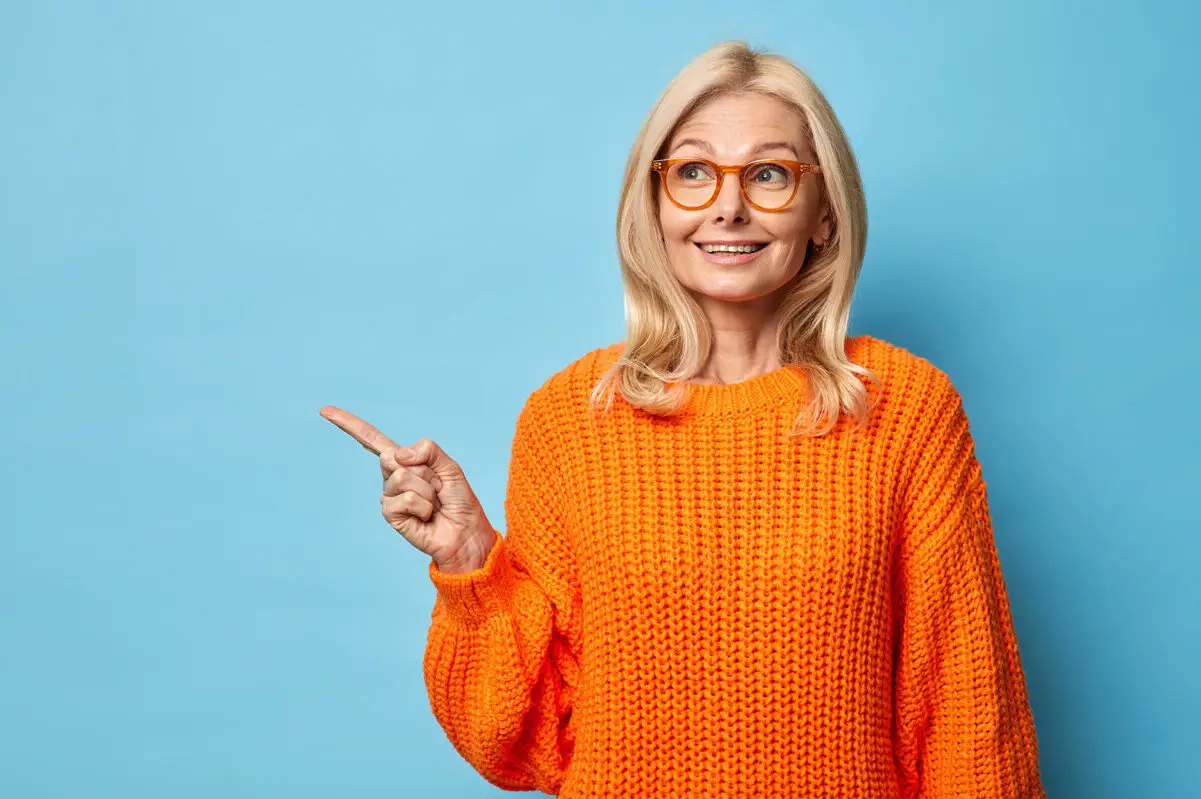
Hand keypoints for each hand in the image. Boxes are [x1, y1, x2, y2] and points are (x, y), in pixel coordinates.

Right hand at [319, 405, 494, 571]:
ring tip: (433, 503)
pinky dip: (423, 506)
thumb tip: (396, 454)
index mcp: (403, 461)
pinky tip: (426, 516)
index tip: (325, 411)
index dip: (349, 424)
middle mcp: (391, 476)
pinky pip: (406, 498)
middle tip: (436, 487)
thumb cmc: (458, 500)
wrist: (465, 532)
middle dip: (424, 470)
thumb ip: (428, 450)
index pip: (372, 439)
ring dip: (427, 490)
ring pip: (403, 478)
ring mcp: (389, 496)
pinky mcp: (390, 514)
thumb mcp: (449, 466)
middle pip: (393, 457)